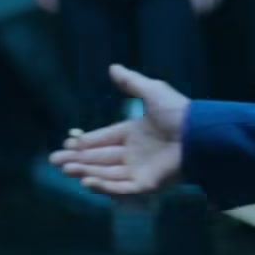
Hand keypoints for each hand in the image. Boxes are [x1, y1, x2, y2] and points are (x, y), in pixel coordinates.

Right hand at [49, 64, 190, 195]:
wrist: (199, 133)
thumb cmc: (178, 112)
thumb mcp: (152, 91)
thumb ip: (131, 82)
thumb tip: (113, 67)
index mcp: (134, 133)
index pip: (103, 139)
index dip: (85, 143)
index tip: (67, 144)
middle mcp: (134, 153)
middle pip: (100, 158)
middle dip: (78, 160)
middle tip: (55, 161)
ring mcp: (140, 169)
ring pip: (106, 173)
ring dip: (86, 171)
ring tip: (66, 169)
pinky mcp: (147, 184)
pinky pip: (121, 187)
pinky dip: (104, 186)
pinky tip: (87, 181)